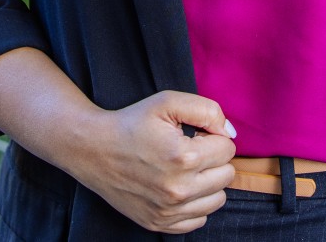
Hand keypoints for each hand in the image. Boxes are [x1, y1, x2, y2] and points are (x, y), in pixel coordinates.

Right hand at [75, 90, 237, 233]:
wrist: (95, 150)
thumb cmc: (133, 123)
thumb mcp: (168, 101)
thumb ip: (207, 110)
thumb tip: (230, 132)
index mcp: (184, 157)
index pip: (227, 148)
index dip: (212, 136)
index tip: (193, 134)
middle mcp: (179, 189)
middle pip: (227, 175)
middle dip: (213, 158)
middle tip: (190, 149)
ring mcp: (169, 211)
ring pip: (217, 199)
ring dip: (207, 182)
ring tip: (185, 168)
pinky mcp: (160, 224)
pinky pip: (199, 220)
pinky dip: (195, 203)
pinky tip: (179, 186)